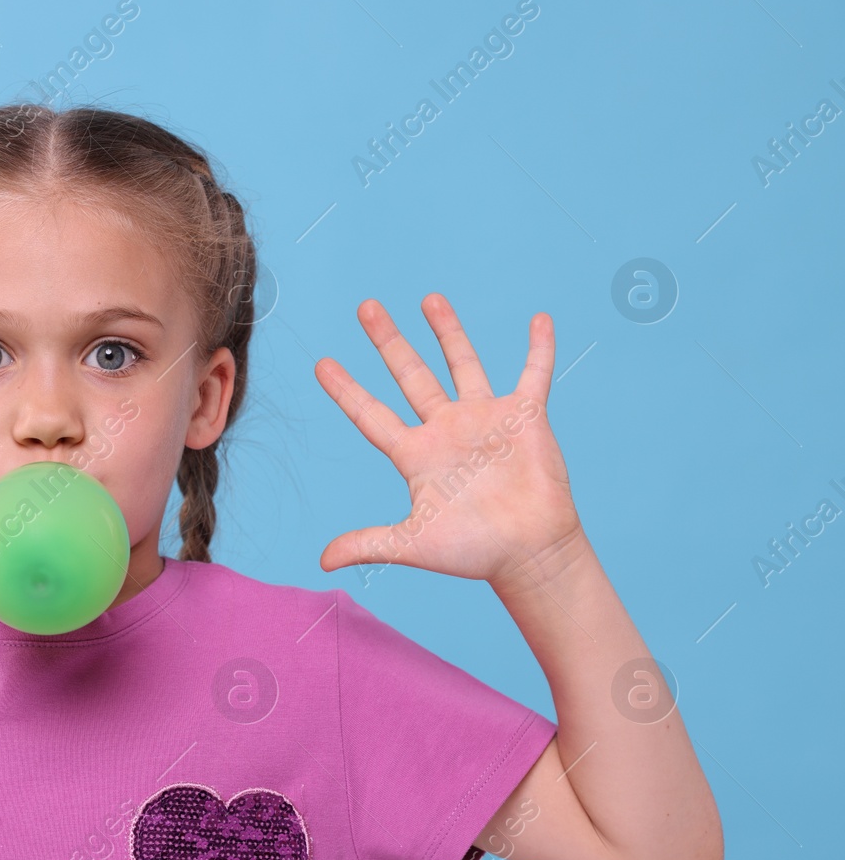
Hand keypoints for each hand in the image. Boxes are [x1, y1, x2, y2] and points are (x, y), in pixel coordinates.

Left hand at [312, 293, 583, 589]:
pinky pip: (534, 375)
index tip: (321, 364)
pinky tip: (539, 319)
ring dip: (448, 331)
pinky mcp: (525, 418)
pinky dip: (539, 348)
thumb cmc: (474, 552)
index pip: (371, 415)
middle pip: (410, 375)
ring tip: (429, 298)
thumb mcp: (413, 544)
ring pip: (462, 364)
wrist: (529, 554)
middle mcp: (446, 430)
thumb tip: (321, 561)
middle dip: (388, 341)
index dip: (346, 390)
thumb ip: (367, 544)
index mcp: (416, 454)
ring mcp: (485, 420)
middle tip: (366, 306)